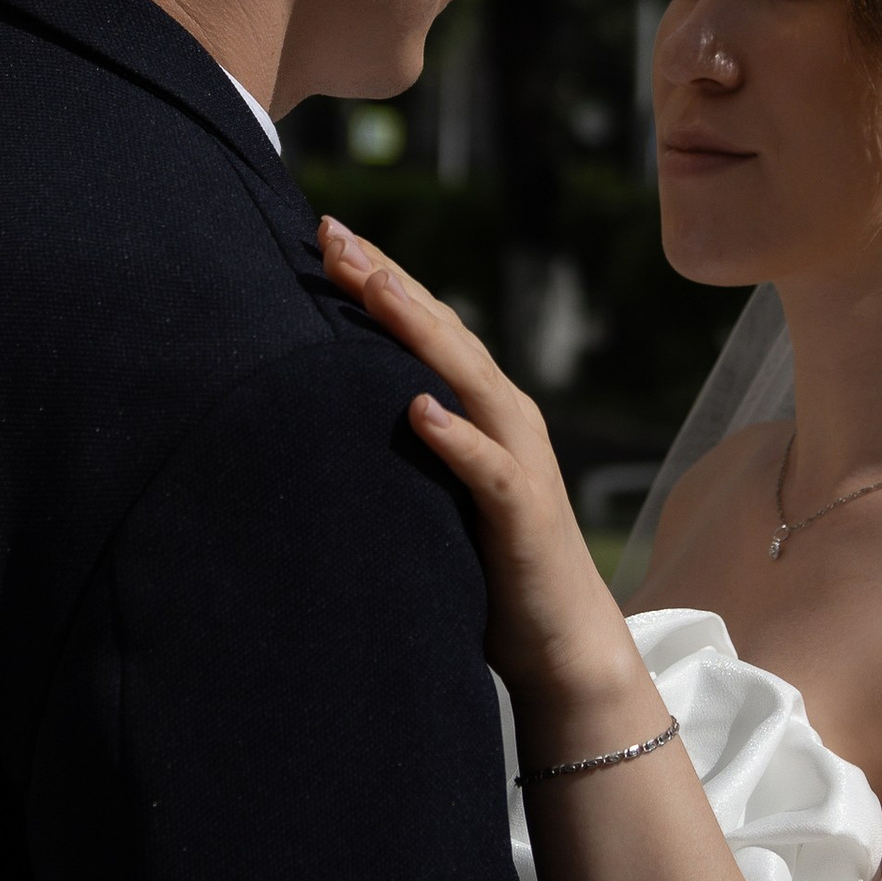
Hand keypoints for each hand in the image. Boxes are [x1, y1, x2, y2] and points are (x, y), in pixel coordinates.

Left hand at [318, 218, 662, 757]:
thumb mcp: (433, 496)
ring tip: (371, 287)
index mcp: (478, 411)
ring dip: (418, 332)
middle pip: (440, 334)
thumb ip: (401, 452)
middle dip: (386, 280)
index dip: (376, 279)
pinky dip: (456, 437)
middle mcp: (504, 420)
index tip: (323, 235)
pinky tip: (419, 409)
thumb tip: (318, 420)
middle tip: (331, 234)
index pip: (422, 330)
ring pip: (466, 380)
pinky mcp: (523, 515)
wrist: (563, 646)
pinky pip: (488, 469)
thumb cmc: (490, 572)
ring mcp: (518, 463)